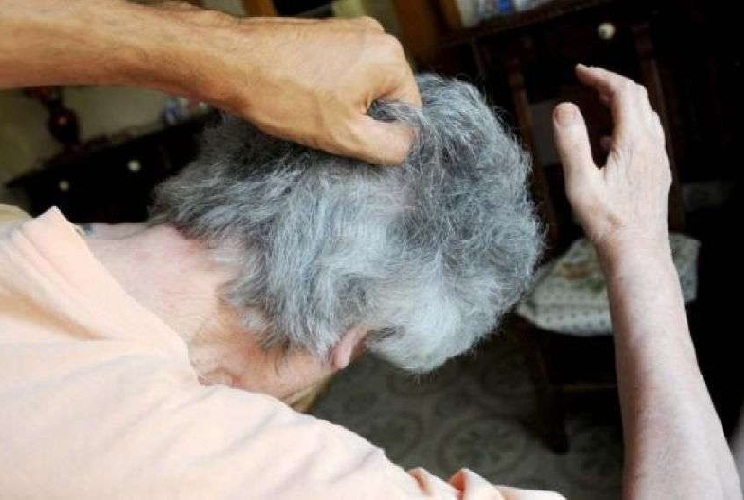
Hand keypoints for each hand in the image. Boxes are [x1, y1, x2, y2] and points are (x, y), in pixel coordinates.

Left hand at [162, 6, 420, 164]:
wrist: (232, 62)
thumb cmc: (282, 94)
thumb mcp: (345, 136)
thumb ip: (390, 146)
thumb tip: (408, 144)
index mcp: (389, 58)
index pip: (410, 111)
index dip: (383, 134)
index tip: (352, 139)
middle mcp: (375, 36)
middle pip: (387, 95)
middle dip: (362, 117)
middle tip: (329, 127)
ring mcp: (350, 30)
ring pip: (364, 85)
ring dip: (345, 104)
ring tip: (313, 110)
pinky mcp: (328, 32)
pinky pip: (344, 70)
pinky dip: (329, 88)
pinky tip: (305, 96)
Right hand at [552, 65, 670, 255]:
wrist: (637, 252)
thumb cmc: (606, 222)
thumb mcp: (580, 183)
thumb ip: (571, 142)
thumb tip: (564, 108)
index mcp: (634, 142)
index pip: (623, 92)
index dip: (601, 76)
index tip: (579, 71)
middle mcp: (652, 145)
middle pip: (638, 98)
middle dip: (611, 84)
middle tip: (586, 82)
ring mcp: (658, 159)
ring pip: (645, 116)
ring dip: (621, 103)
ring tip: (596, 104)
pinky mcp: (657, 172)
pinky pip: (646, 135)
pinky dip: (627, 124)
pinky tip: (607, 142)